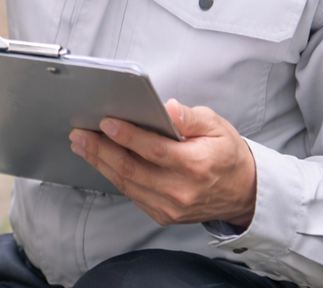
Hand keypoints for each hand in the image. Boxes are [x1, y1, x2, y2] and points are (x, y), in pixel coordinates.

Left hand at [69, 99, 256, 227]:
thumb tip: (168, 108)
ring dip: (100, 163)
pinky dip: (112, 176)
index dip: (127, 136)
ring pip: (126, 183)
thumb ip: (190, 117)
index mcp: (195, 165)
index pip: (153, 150)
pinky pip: (131, 194)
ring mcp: (170, 207)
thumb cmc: (227, 154)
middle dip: (100, 149)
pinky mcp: (163, 215)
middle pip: (131, 169)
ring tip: (81, 144)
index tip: (105, 122)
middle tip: (79, 133)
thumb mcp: (217, 126)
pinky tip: (100, 161)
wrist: (243, 193)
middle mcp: (181, 190)